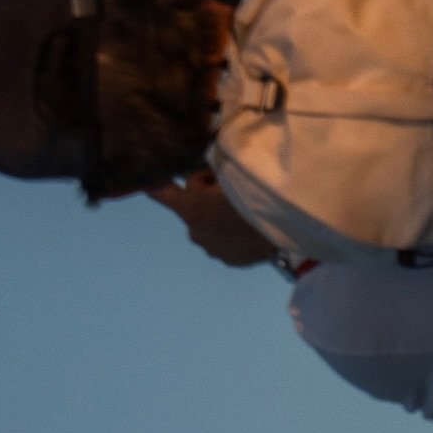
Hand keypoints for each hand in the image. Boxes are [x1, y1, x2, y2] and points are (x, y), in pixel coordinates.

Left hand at [147, 169, 279, 266]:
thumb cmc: (255, 193)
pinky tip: (250, 223)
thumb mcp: (230, 172)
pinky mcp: (231, 260)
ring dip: (220, 214)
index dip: (155, 185)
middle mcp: (196, 233)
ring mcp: (213, 250)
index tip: (145, 182)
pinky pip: (224, 240)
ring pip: (210, 224)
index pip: (165, 193)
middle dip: (206, 195)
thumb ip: (212, 171)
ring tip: (244, 204)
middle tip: (230, 183)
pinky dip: (232, 230)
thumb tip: (205, 171)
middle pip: (194, 206)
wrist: (286, 228)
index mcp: (192, 210)